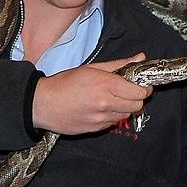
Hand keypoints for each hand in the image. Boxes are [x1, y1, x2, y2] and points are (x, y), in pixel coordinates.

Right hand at [32, 54, 152, 133]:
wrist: (43, 104)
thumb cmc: (65, 83)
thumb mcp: (92, 68)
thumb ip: (119, 64)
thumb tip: (140, 58)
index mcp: (106, 85)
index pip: (139, 92)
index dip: (144, 88)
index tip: (141, 85)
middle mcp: (106, 104)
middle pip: (137, 105)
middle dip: (137, 98)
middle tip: (129, 92)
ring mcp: (101, 119)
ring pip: (126, 115)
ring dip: (124, 107)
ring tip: (112, 99)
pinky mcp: (96, 129)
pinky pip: (113, 123)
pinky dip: (112, 116)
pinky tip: (101, 108)